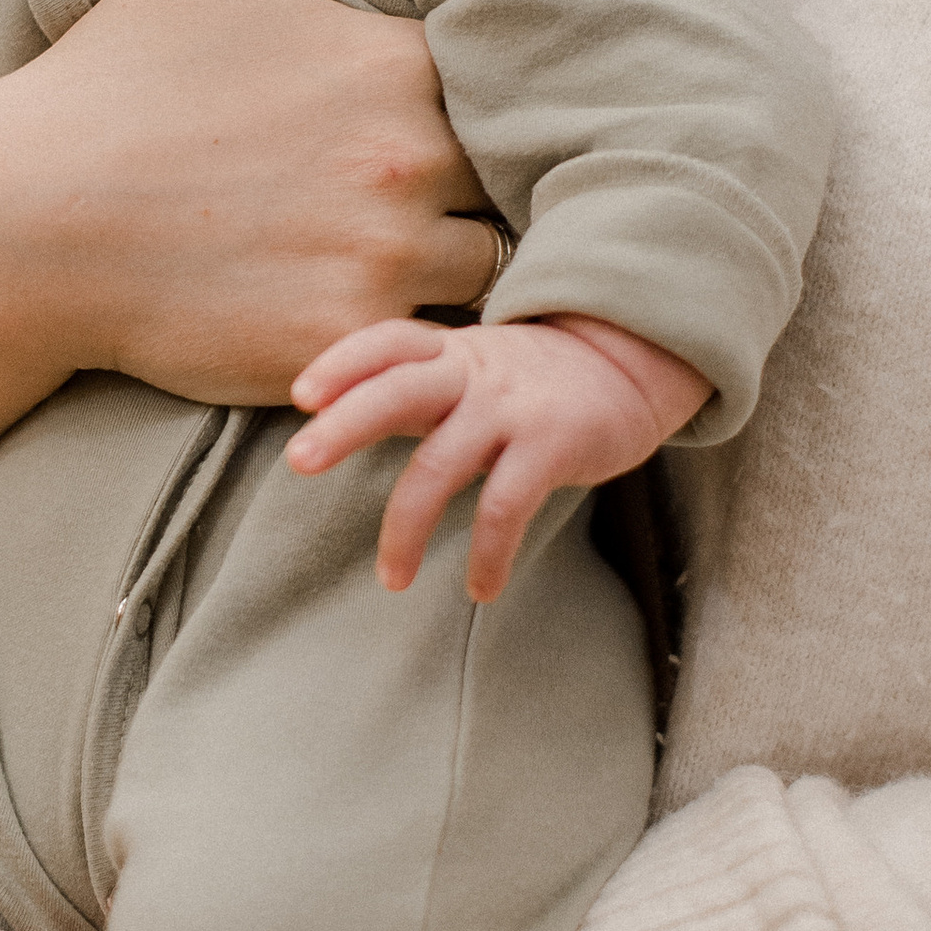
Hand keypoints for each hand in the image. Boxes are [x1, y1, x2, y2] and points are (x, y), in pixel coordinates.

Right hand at [0, 0, 497, 512]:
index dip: (507, 92)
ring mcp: (379, 259)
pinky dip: (431, 340)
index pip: (521, 75)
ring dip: (472, 263)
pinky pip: (443, 351)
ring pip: (497, 268)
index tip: (475, 102)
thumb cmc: (117, 81)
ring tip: (416, 253)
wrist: (17, 223)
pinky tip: (386, 315)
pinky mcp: (348, 344)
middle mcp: (404, 157)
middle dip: (500, 179)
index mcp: (392, 57)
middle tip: (452, 185)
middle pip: (524, 176)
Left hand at [290, 312, 709, 599]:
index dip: (342, 363)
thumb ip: (415, 387)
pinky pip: (504, 509)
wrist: (631, 365)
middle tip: (298, 461)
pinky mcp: (551, 447)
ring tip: (392, 579)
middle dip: (345, 424)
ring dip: (406, 529)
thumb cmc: (533, 379)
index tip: (301, 395)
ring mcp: (511, 409)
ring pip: (440, 465)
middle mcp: (474, 373)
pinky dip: (487, 555)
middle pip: (398, 390)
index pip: (387, 342)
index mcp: (449, 353)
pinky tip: (480, 588)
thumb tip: (335, 420)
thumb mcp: (473, 366)